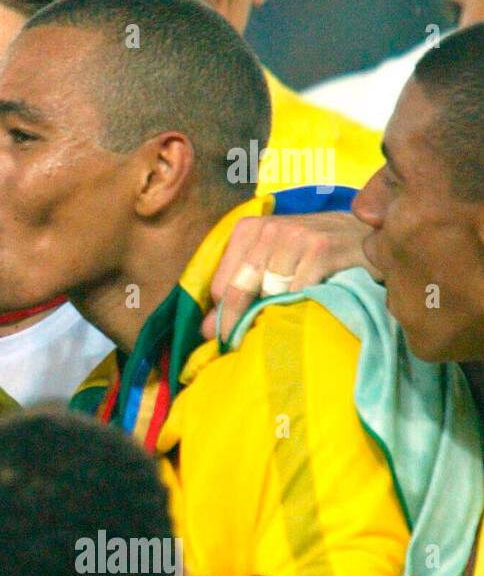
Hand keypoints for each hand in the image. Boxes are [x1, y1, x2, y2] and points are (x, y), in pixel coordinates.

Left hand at [202, 211, 374, 341]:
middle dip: (240, 322)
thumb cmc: (314, 254)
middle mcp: (270, 229)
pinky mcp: (323, 249)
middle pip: (241, 290)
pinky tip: (308, 314)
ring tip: (283, 328)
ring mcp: (297, 236)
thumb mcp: (274, 263)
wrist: (368, 237)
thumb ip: (239, 291)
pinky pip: (299, 291)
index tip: (225, 338)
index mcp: (249, 229)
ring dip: (274, 316)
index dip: (223, 316)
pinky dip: (300, 308)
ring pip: (270, 293)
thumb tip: (207, 332)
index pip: (222, 285)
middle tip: (243, 346)